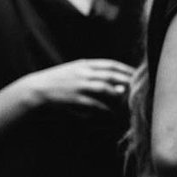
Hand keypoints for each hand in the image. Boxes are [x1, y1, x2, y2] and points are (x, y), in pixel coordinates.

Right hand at [17, 58, 134, 112]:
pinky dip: (105, 107)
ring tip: (129, 100)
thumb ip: (94, 73)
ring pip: (105, 88)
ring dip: (118, 94)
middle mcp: (83, 73)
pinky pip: (94, 103)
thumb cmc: (59, 80)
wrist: (36, 89)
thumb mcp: (75, 70)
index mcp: (84, 65)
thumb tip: (115, 81)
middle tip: (140, 87)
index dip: (126, 69)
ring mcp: (79, 85)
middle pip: (111, 75)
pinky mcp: (74, 98)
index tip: (138, 74)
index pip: (110, 64)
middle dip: (128, 80)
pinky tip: (112, 112)